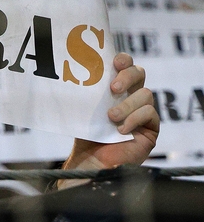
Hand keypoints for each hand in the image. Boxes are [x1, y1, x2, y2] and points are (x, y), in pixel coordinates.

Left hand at [61, 53, 159, 175]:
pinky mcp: (151, 128)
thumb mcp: (84, 110)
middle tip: (113, 88)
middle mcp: (132, 96)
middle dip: (128, 77)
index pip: (125, 65)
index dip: (124, 60)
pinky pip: (150, 114)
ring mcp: (143, 111)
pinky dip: (134, 119)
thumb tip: (72, 73)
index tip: (115, 62)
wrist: (90, 161)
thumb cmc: (85, 135)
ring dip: (127, 105)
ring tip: (111, 117)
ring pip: (145, 94)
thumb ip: (87, 93)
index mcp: (116, 88)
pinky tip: (121, 129)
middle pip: (139, 73)